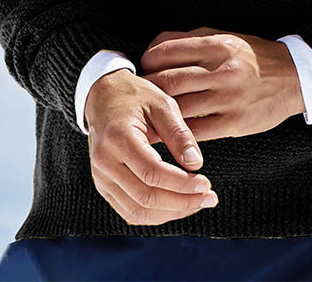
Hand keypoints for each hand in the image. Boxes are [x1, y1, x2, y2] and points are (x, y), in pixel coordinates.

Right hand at [84, 69, 219, 225]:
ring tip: (198, 203)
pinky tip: (178, 205)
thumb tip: (196, 164)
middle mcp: (104, 162)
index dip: (181, 184)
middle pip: (145, 197)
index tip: (206, 183)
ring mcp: (101, 177)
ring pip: (137, 212)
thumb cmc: (136, 97)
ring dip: (171, 213)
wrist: (104, 97)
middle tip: (209, 198)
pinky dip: (156, 215)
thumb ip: (179, 134)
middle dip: (182, 202)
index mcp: (118, 138)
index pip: (151, 173)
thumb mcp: (162, 105)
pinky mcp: (104, 186)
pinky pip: (130, 212)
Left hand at [138, 26, 305, 142]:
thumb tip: (153, 48)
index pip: (168, 50)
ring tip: (145, 115)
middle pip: (169, 80)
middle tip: (138, 93)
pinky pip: (196, 131)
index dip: (148, 60)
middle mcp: (223, 70)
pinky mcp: (234, 123)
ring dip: (157, 114)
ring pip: (179, 107)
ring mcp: (229, 98)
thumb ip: (190, 40)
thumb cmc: (253, 56)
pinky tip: (165, 134)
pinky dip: (176, 133)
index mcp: (218, 45)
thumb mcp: (225, 37)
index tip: (143, 67)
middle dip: (147, 88)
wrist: (293, 78)